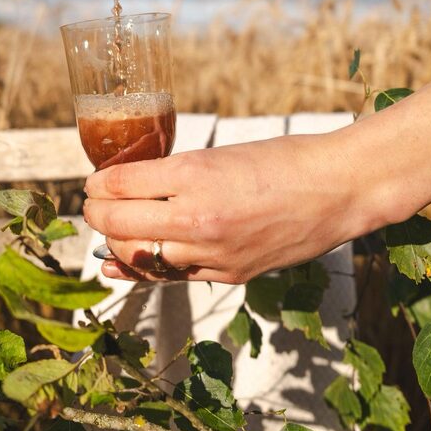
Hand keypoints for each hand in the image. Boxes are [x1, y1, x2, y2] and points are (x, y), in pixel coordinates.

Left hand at [83, 132, 378, 283]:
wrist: (338, 189)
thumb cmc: (284, 159)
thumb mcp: (222, 153)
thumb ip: (177, 173)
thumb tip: (134, 184)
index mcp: (195, 173)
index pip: (120, 183)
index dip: (98, 182)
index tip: (93, 180)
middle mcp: (197, 217)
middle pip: (118, 223)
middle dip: (96, 213)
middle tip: (92, 204)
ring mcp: (212, 252)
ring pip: (138, 257)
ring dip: (116, 243)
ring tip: (110, 230)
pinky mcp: (229, 275)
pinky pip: (172, 277)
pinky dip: (144, 270)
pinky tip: (123, 267)